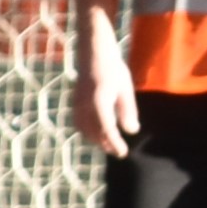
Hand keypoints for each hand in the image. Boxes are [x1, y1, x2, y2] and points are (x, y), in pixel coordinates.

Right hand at [70, 41, 138, 156]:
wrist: (93, 54)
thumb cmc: (113, 69)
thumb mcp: (125, 90)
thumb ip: (128, 111)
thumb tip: (131, 131)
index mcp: (99, 102)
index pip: (107, 129)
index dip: (115, 143)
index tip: (123, 153)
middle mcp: (85, 106)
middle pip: (94, 133)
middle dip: (105, 144)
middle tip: (119, 151)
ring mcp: (77, 104)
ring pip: (84, 129)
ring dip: (95, 139)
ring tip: (108, 144)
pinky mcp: (75, 102)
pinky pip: (79, 123)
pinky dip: (87, 131)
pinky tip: (96, 132)